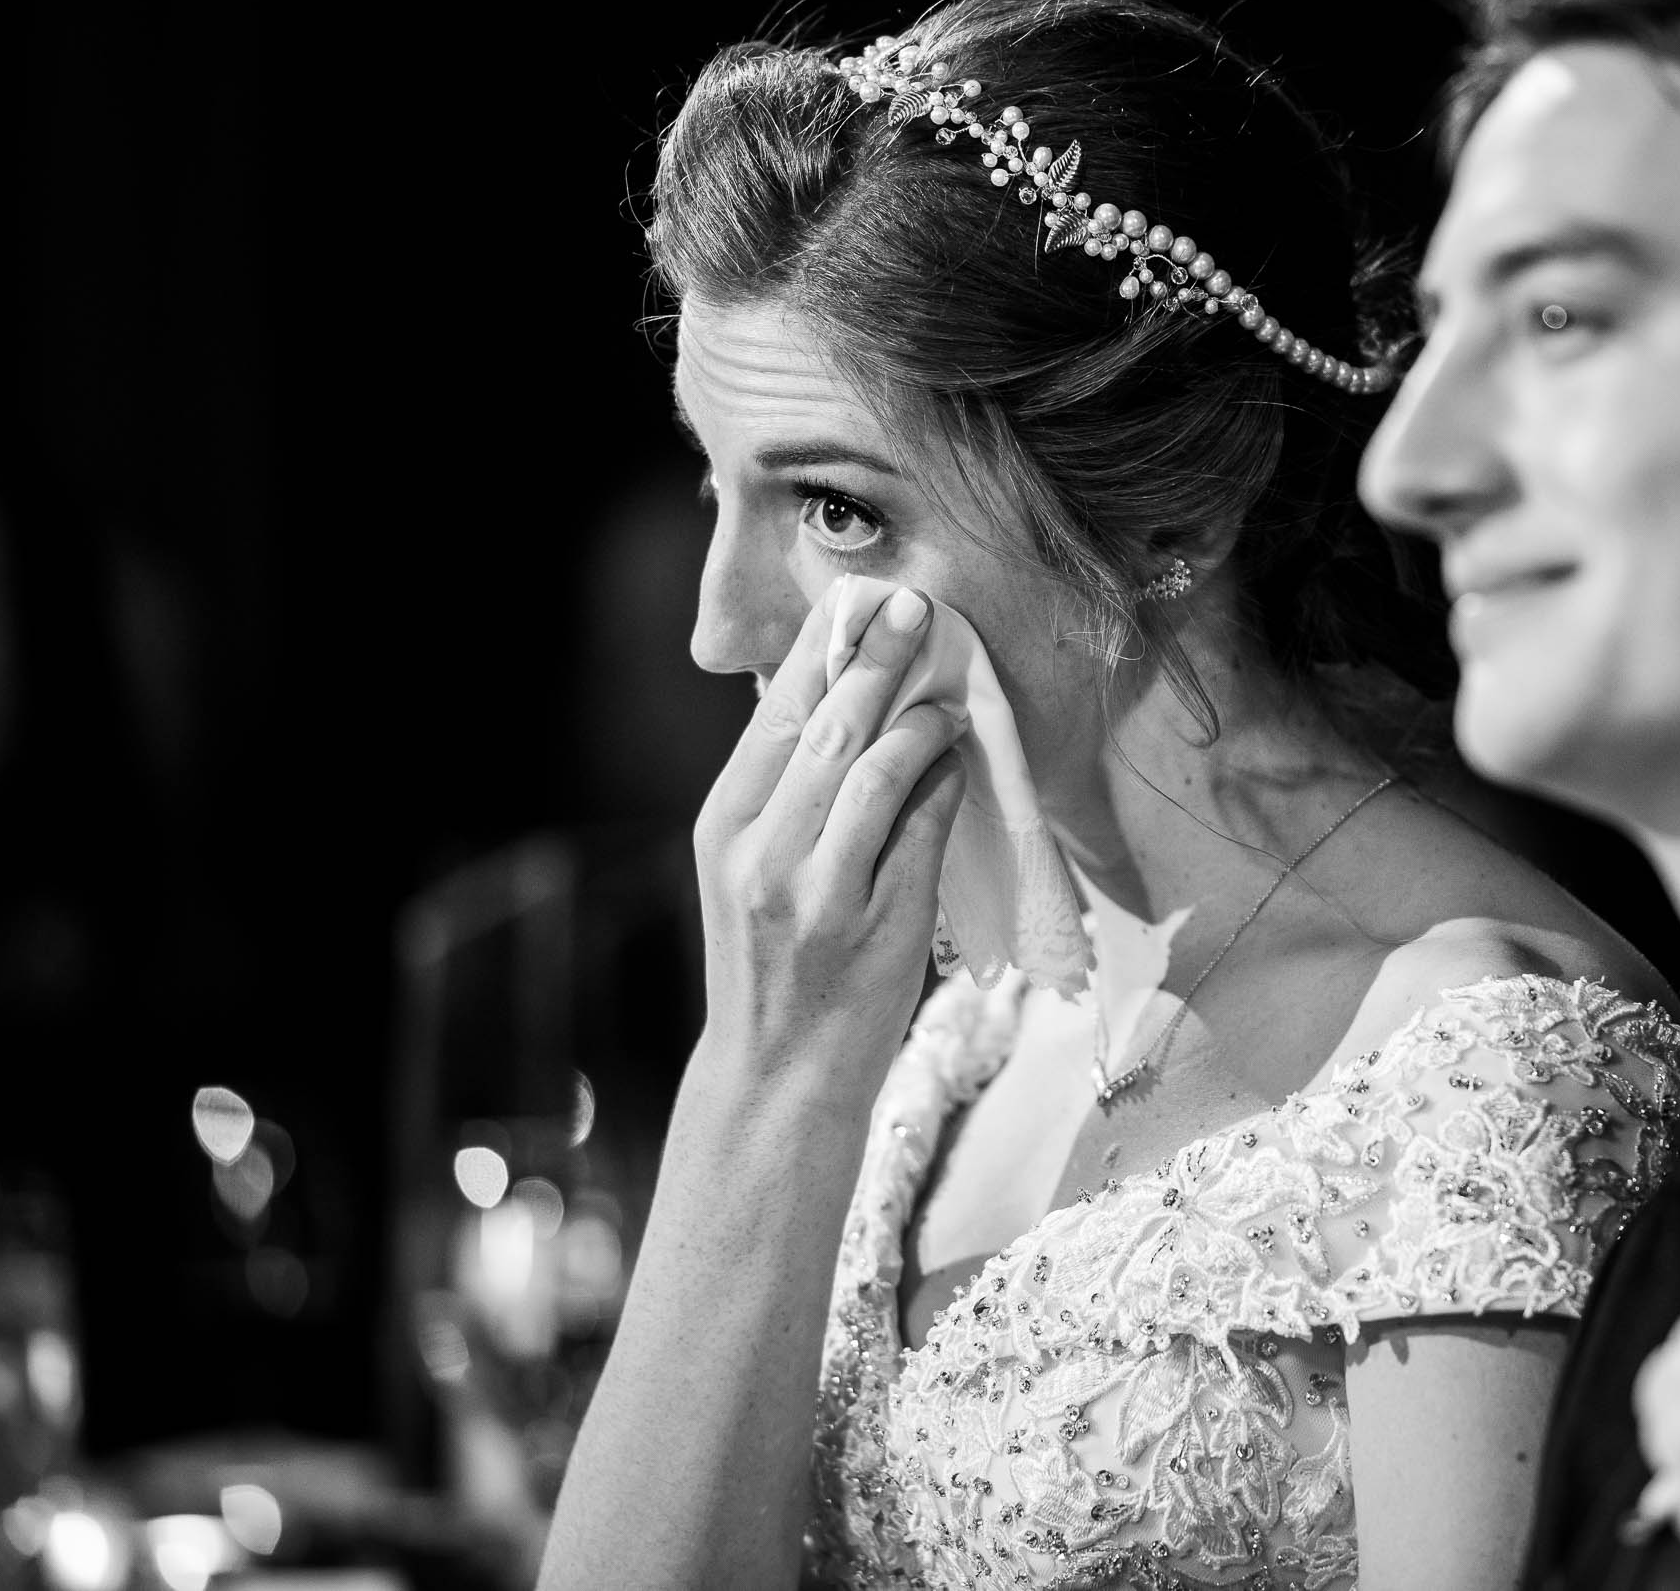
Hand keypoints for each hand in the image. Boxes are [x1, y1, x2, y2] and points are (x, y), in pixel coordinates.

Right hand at [692, 584, 968, 1102]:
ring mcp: (817, 886)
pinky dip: (941, 782)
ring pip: (875, 767)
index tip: (858, 603)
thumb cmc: (774, 967)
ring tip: (945, 690)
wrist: (779, 1076)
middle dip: (878, 658)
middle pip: (827, 725)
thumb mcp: (748, 873)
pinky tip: (955, 759)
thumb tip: (832, 700)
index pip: (772, 714)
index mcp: (723, 825)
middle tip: (917, 608)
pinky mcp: (875, 919)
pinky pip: (918, 826)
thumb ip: (783, 796)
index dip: (822, 651)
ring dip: (918, 718)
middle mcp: (761, 850)